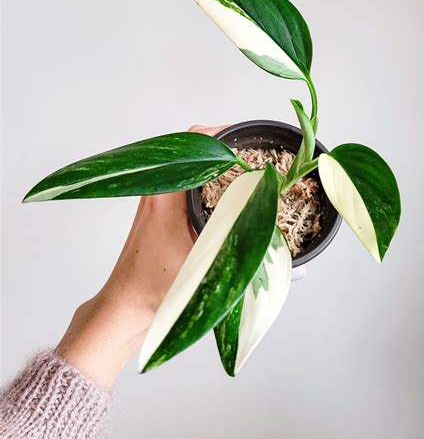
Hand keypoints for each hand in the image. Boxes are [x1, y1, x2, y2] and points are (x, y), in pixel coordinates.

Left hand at [56, 125, 227, 388]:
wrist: (127, 303)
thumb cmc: (155, 286)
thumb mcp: (206, 263)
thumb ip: (242, 249)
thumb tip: (281, 248)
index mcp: (166, 193)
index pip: (194, 143)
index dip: (223, 135)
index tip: (248, 140)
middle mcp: (158, 189)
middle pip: (194, 148)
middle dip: (226, 147)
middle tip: (253, 155)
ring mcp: (156, 197)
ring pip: (190, 164)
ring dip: (215, 162)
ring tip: (244, 170)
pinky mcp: (158, 209)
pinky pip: (185, 179)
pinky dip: (206, 178)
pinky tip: (225, 191)